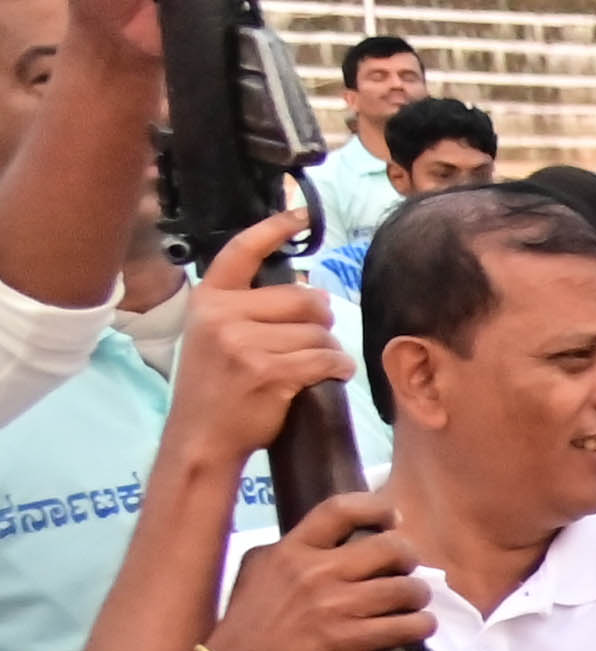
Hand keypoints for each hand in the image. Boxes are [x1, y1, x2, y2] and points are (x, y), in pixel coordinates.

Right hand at [158, 225, 334, 458]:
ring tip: (312, 365)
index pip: (242, 251)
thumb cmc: (217, 386)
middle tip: (311, 339)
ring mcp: (242, 343)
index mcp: (208, 300)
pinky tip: (333, 374)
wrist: (201, 437)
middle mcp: (221, 315)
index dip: (274, 228)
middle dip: (321, 320)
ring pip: (319, 332)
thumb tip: (311, 291)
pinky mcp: (266, 371)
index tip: (300, 213)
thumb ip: (249, 308)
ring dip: (328, 349)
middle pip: (305, 299)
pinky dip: (338, 367)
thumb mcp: (215, 336)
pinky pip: (325, 358)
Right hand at [207, 488, 432, 650]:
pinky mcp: (350, 638)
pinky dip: (421, 625)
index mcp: (293, 549)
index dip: (378, 508)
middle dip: (408, 556)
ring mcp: (335, 606)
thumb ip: (293, 548)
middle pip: (389, 547)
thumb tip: (332, 535)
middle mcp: (317, 571)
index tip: (393, 519)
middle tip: (406, 568)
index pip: (341, 509)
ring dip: (418, 594)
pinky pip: (406, 626)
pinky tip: (418, 626)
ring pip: (405, 588)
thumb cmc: (249, 618)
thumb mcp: (259, 567)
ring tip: (413, 600)